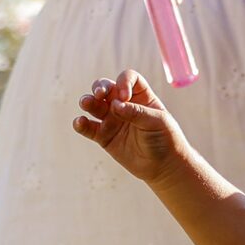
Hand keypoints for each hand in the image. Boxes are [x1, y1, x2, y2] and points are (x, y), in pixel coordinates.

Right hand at [72, 71, 188, 182]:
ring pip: (94, 105)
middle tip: (100, 94)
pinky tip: (79, 122)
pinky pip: (89, 127)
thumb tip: (114, 105)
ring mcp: (112, 119)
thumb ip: (136, 112)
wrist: (163, 166)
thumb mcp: (156, 122)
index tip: (125, 96)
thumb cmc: (165, 139)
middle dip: (100, 87)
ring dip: (88, 101)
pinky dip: (81, 124)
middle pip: (107, 87)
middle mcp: (123, 104)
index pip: (128, 78)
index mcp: (140, 95)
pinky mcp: (104, 136)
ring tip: (86, 103)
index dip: (124, 83)